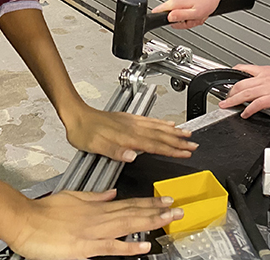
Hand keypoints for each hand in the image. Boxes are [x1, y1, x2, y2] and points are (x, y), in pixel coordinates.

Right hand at [10, 189, 182, 258]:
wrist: (26, 220)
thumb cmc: (46, 210)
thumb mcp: (74, 196)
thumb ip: (95, 196)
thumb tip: (111, 192)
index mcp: (97, 206)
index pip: (130, 203)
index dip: (150, 202)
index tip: (166, 200)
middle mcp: (100, 217)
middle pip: (134, 213)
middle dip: (158, 211)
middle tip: (178, 210)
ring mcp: (94, 232)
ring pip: (128, 225)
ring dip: (150, 223)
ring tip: (169, 220)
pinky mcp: (85, 247)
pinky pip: (111, 247)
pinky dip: (129, 245)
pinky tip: (144, 245)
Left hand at [64, 104, 197, 161]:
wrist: (76, 115)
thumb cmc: (83, 132)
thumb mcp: (95, 145)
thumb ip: (115, 151)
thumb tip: (132, 155)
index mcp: (127, 136)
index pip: (155, 144)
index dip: (172, 149)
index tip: (186, 152)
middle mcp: (131, 128)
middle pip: (160, 135)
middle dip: (179, 141)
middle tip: (194, 144)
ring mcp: (130, 122)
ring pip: (157, 127)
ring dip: (173, 131)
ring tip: (186, 133)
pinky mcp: (127, 119)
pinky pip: (149, 120)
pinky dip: (161, 123)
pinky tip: (166, 123)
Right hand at [152, 0, 225, 28]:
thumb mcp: (195, 13)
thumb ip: (180, 16)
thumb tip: (169, 18)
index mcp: (174, 2)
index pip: (157, 12)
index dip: (165, 21)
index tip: (176, 23)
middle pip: (171, 17)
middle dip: (184, 22)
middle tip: (194, 19)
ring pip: (179, 14)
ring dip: (190, 18)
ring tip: (199, 14)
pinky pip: (184, 10)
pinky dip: (192, 13)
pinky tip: (199, 10)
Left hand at [219, 64, 269, 116]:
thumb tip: (269, 84)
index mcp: (266, 70)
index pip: (243, 69)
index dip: (233, 75)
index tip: (228, 80)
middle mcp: (264, 77)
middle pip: (239, 83)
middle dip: (229, 91)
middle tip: (224, 97)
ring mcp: (268, 88)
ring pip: (244, 93)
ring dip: (232, 100)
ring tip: (225, 105)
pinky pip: (255, 104)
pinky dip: (247, 110)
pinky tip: (244, 114)